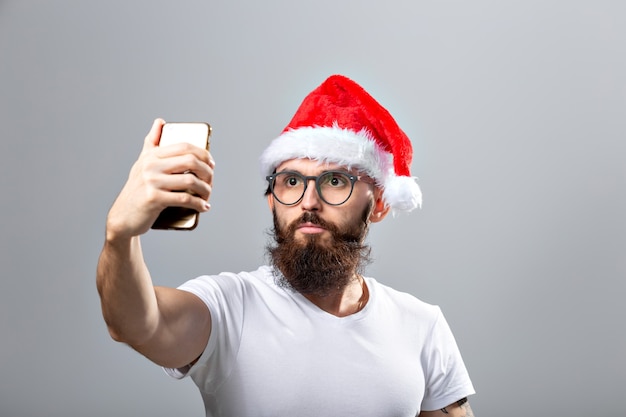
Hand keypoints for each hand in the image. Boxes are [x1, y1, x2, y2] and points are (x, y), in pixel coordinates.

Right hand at [105, 118, 214, 240]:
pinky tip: (203, 207)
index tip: (211, 164)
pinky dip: (198, 204)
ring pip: (190, 181)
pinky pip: (184, 199)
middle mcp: (151, 166)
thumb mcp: (142, 163)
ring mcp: (152, 182)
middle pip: (191, 161)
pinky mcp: (154, 199)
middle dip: (207, 172)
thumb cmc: (137, 190)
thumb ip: (152, 142)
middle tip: (210, 182)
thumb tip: (160, 121)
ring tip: (207, 196)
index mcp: (152, 155)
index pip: (184, 147)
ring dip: (205, 190)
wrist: (123, 216)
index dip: (203, 154)